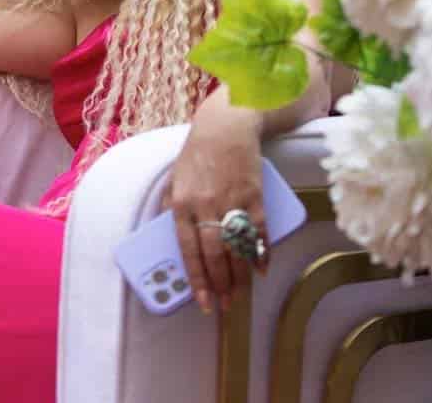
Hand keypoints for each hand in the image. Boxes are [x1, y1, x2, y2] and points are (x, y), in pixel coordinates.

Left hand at [163, 111, 267, 314]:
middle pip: (213, 254)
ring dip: (240, 275)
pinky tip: (261, 268)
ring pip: (236, 247)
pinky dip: (261, 251)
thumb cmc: (198, 153)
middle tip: (225, 304)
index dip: (196, 279)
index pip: (188, 250)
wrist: (226, 126)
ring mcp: (231, 200)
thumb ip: (170, 208)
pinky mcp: (254, 194)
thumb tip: (171, 239)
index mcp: (182, 204)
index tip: (202, 301)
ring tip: (240, 295)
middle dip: (220, 284)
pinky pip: (258, 230)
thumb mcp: (174, 178)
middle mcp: (205, 205)